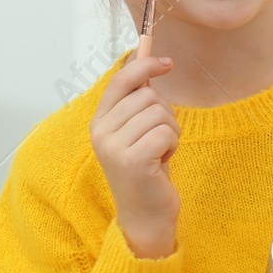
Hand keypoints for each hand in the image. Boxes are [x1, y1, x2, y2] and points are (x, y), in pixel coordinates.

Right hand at [91, 54, 181, 257]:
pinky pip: (166, 133)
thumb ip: (138, 100)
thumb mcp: (138, 131)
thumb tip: (149, 58)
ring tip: (160, 152)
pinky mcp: (132, 160)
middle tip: (159, 140)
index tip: (167, 63)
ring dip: (171, 132)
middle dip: (165, 114)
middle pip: (147, 96)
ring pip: (160, 114)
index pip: (121, 80)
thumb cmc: (146, 169)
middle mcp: (101, 132)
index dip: (145, 66)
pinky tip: (162, 162)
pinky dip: (173, 145)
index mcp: (100, 122)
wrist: (146, 214)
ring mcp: (114, 146)